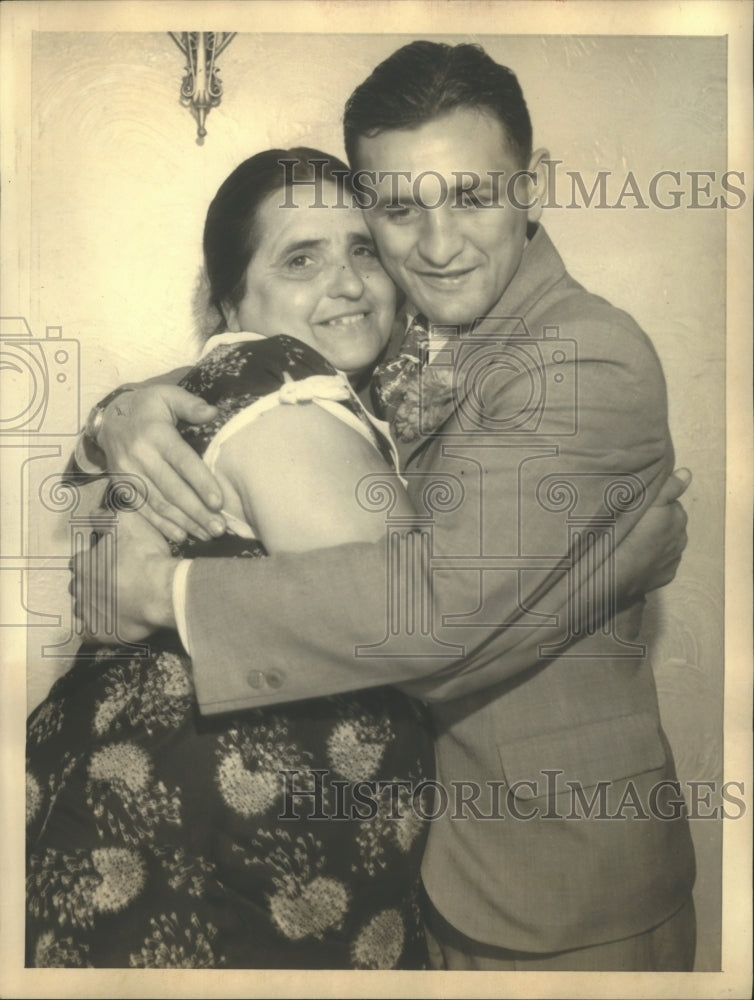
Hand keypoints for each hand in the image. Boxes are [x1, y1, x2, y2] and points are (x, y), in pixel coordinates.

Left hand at [71, 506, 178, 643]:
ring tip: (115, 603)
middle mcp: (80, 590)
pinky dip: (99, 628)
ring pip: (84, 610)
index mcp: (83, 564)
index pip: (79, 561)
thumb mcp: (126, 523)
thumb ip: (106, 517)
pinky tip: (111, 624)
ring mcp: (89, 614)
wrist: (161, 591)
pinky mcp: (102, 634)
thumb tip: (93, 513)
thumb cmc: (143, 555)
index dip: (94, 560)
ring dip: (95, 605)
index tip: (109, 560)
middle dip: (92, 584)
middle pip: (80, 587)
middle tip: (114, 581)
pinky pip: (91, 634)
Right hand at [97, 385, 224, 542]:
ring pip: (159, 503)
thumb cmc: (147, 407)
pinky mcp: (121, 485)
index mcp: (156, 434)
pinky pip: (143, 509)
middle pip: (172, 489)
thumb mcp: (167, 395)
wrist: (109, 418)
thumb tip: (213, 412)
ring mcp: (128, 473)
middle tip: (220, 528)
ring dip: (184, 522)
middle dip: (197, 512)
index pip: (182, 462)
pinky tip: (182, 535)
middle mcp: (140, 456)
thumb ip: (190, 404)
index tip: (218, 503)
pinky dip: (162, 525)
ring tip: (208, 534)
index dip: (201, 483)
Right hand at [616, 468, 690, 606]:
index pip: (670, 503)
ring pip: (666, 544)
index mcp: (678, 516)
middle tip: (636, 524)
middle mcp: (682, 538)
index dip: (655, 505)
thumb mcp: (647, 502)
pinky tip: (638, 558)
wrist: (619, 573)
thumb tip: (687, 473)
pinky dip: (653, 559)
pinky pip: (661, 562)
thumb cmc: (630, 532)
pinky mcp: (666, 576)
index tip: (639, 508)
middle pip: (669, 524)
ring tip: (635, 542)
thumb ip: (669, 487)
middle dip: (657, 524)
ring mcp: (674, 559)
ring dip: (655, 541)